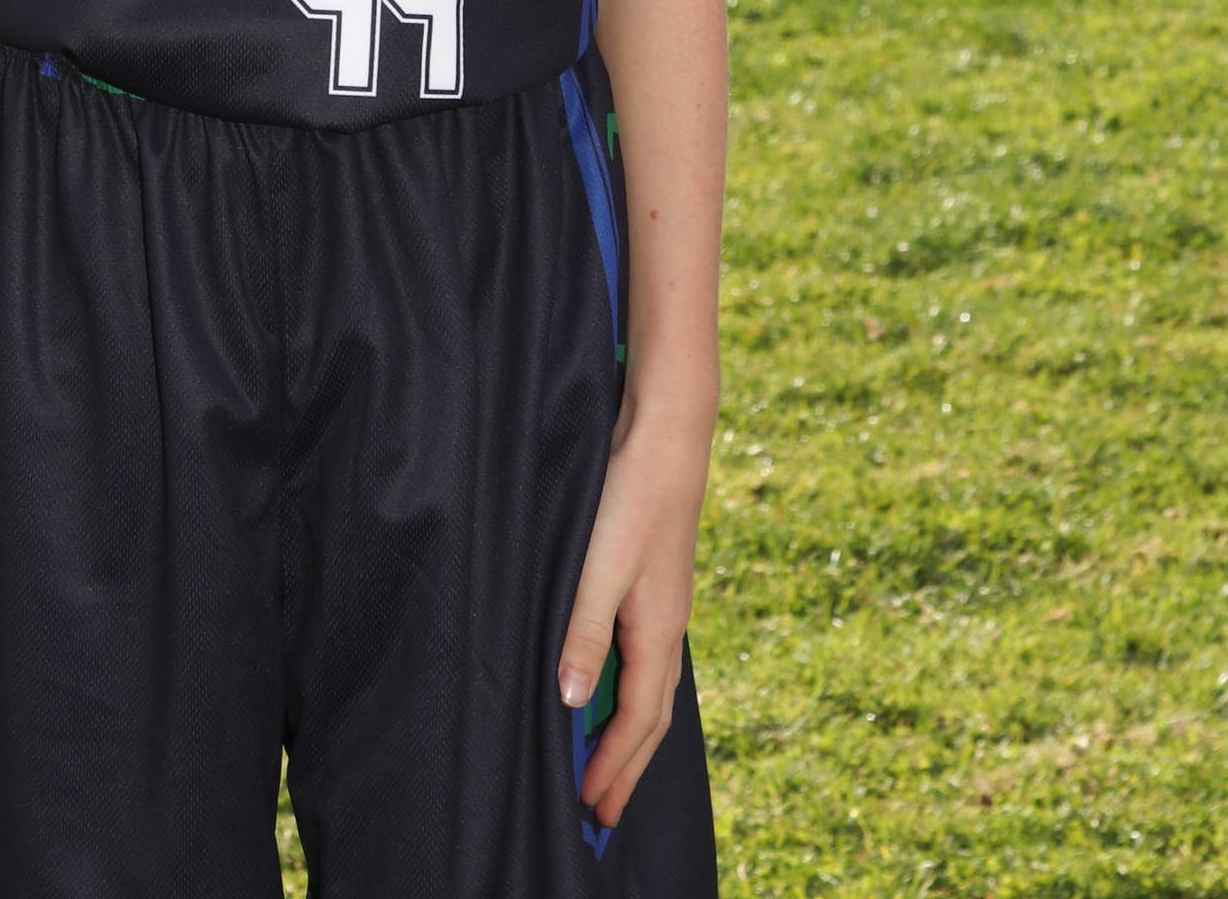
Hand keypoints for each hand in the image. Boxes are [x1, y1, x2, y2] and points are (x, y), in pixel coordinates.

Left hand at [556, 398, 711, 829]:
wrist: (667, 431)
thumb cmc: (632, 494)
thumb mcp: (601, 566)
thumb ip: (585, 633)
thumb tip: (574, 702)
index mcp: (658, 631)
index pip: (638, 720)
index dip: (614, 765)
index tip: (591, 808)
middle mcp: (667, 626)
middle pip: (651, 717)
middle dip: (626, 766)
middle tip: (601, 812)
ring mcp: (663, 605)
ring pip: (650, 688)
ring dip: (628, 732)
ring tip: (606, 765)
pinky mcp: (653, 583)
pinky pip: (646, 659)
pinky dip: (630, 691)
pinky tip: (613, 687)